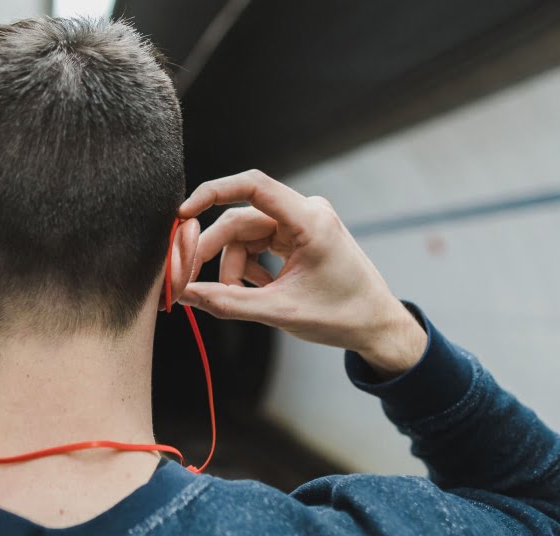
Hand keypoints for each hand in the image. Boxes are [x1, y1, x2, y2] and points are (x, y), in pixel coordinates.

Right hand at [178, 170, 425, 377]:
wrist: (377, 326)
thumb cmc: (342, 316)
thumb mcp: (279, 312)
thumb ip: (227, 302)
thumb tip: (184, 293)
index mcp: (310, 221)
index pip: (253, 186)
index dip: (212, 193)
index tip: (182, 215)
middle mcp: (306, 213)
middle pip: (239, 221)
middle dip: (212, 252)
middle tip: (186, 280)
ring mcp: (302, 223)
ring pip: (244, 237)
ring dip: (232, 268)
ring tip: (237, 298)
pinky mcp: (297, 237)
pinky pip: (257, 244)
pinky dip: (248, 268)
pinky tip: (258, 290)